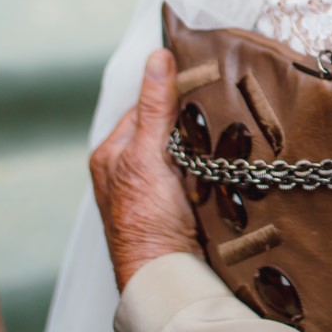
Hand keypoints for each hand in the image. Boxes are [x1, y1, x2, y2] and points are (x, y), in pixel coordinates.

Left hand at [89, 50, 199, 289]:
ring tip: (220, 143)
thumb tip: (158, 58)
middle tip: (214, 116)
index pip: (145, 107)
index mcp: (110, 154)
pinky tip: (218, 171)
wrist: (164, 273)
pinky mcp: (172, 208)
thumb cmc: (146, 220)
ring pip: (180, 153)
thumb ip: (155, 107)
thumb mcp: (149, 154)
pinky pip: (192, 176)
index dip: (171, 97)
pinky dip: (206, 171)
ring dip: (200, 148)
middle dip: (188, 124)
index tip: (200, 85)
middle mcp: (126, 171)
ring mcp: (149, 191)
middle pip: (164, 129)